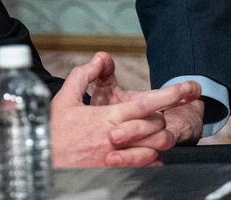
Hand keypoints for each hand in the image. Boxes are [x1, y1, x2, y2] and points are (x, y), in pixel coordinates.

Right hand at [52, 52, 199, 167]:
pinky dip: (151, 156)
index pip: (147, 104)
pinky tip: (148, 150)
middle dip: (165, 115)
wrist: (40, 163)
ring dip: (160, 137)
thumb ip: (83, 75)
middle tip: (166, 109)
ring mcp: (118, 158)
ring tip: (158, 129)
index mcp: (108, 118)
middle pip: (156, 126)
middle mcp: (117, 139)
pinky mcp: (116, 172)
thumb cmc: (52, 131)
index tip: (189, 88)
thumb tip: (99, 57)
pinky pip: (145, 165)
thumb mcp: (64, 98)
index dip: (171, 94)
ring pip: (155, 147)